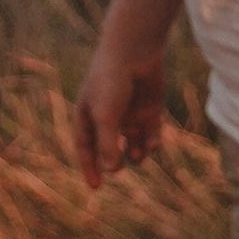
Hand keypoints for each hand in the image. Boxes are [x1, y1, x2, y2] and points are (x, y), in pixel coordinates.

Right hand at [74, 41, 166, 188]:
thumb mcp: (105, 116)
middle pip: (110, 148)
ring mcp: (129, 113)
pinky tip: (152, 144)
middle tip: (119, 170)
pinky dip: (151, 143)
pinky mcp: (149, 109)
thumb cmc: (112, 81)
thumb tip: (112, 171)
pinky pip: (150, 134)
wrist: (135, 51)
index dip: (90, 166)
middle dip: (115, 162)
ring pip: (133, 144)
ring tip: (138, 154)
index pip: (86, 147)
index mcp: (88, 114)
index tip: (96, 187)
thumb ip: (107, 145)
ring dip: (136, 155)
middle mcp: (108, 116)